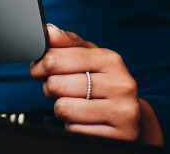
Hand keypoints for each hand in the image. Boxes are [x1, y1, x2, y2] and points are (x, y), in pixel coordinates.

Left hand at [30, 24, 163, 143]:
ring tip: (73, 104)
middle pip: (57, 84)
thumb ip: (68, 43)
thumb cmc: (104, 82)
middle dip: (50, 88)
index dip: (40, 65)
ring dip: (61, 108)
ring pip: (64, 108)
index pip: (57, 58)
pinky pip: (74, 130)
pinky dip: (73, 126)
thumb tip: (49, 31)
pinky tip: (85, 121)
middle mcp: (120, 84)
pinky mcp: (117, 137)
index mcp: (110, 60)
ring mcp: (121, 112)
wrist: (132, 118)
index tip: (37, 69)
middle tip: (58, 89)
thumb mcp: (91, 58)